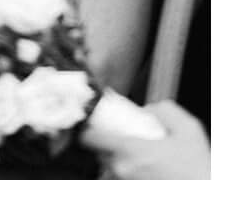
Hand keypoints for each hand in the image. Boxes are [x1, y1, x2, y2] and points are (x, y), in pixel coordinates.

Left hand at [82, 100, 208, 178]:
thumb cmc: (198, 168)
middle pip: (100, 151)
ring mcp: (126, 183)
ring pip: (110, 167)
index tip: (94, 126)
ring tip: (141, 158)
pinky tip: (146, 170)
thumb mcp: (188, 129)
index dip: (90, 129)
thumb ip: (164, 110)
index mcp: (131, 150)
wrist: (207, 190)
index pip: (91, 137)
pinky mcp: (131, 191)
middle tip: (126, 140)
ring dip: (120, 159)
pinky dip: (128, 173)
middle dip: (110, 144)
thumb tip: (148, 109)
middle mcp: (124, 168)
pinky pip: (121, 179)